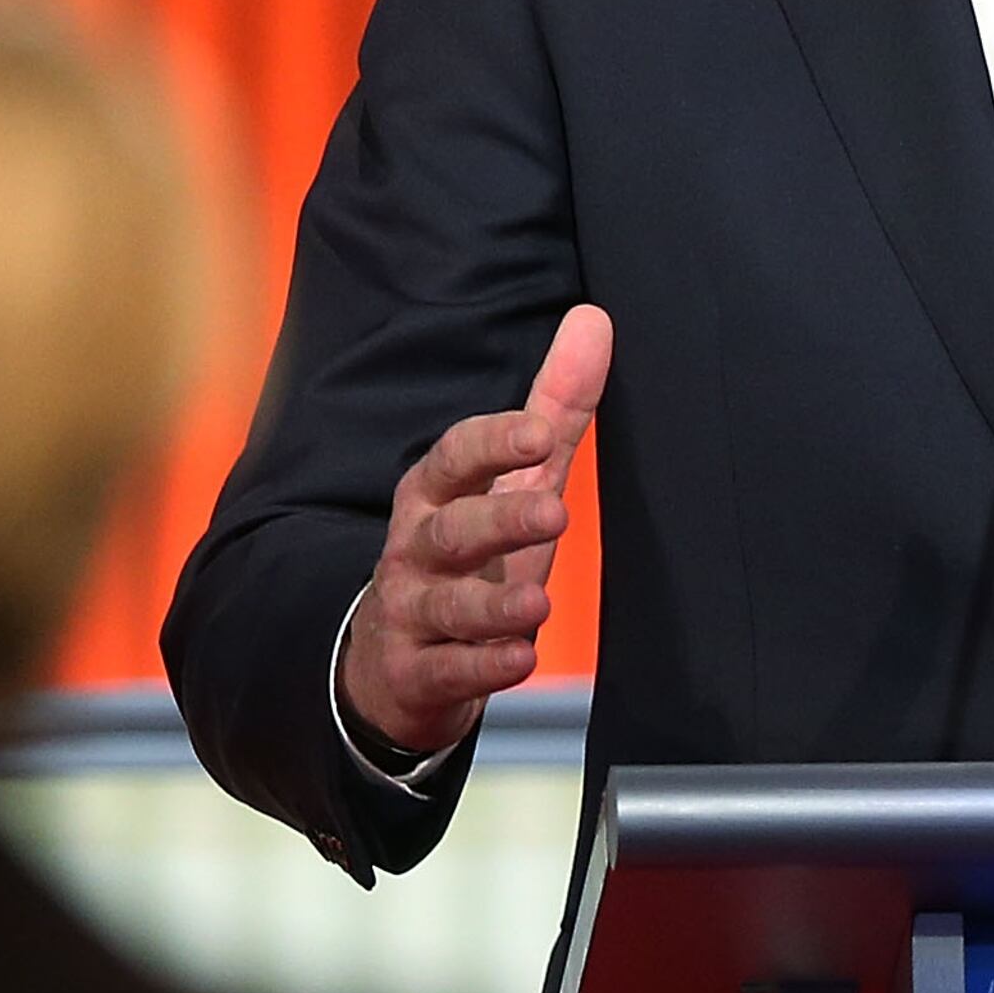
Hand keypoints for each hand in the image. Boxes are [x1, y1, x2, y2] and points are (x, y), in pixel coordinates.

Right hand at [340, 303, 611, 753]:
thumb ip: (553, 410)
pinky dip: (481, 667)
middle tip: (556, 512)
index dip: (493, 444)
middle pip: (451, 529)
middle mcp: (416, 548)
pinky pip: (447, 671)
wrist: (398, 662)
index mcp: (436, 494)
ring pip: (447, 606)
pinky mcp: (417, 672)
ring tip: (538, 606)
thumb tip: (595, 319)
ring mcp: (412, 612)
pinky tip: (517, 660)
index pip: (454, 458)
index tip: (539, 432)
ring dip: (492, 607)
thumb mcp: (513, 484)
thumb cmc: (469, 557)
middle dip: (499, 520)